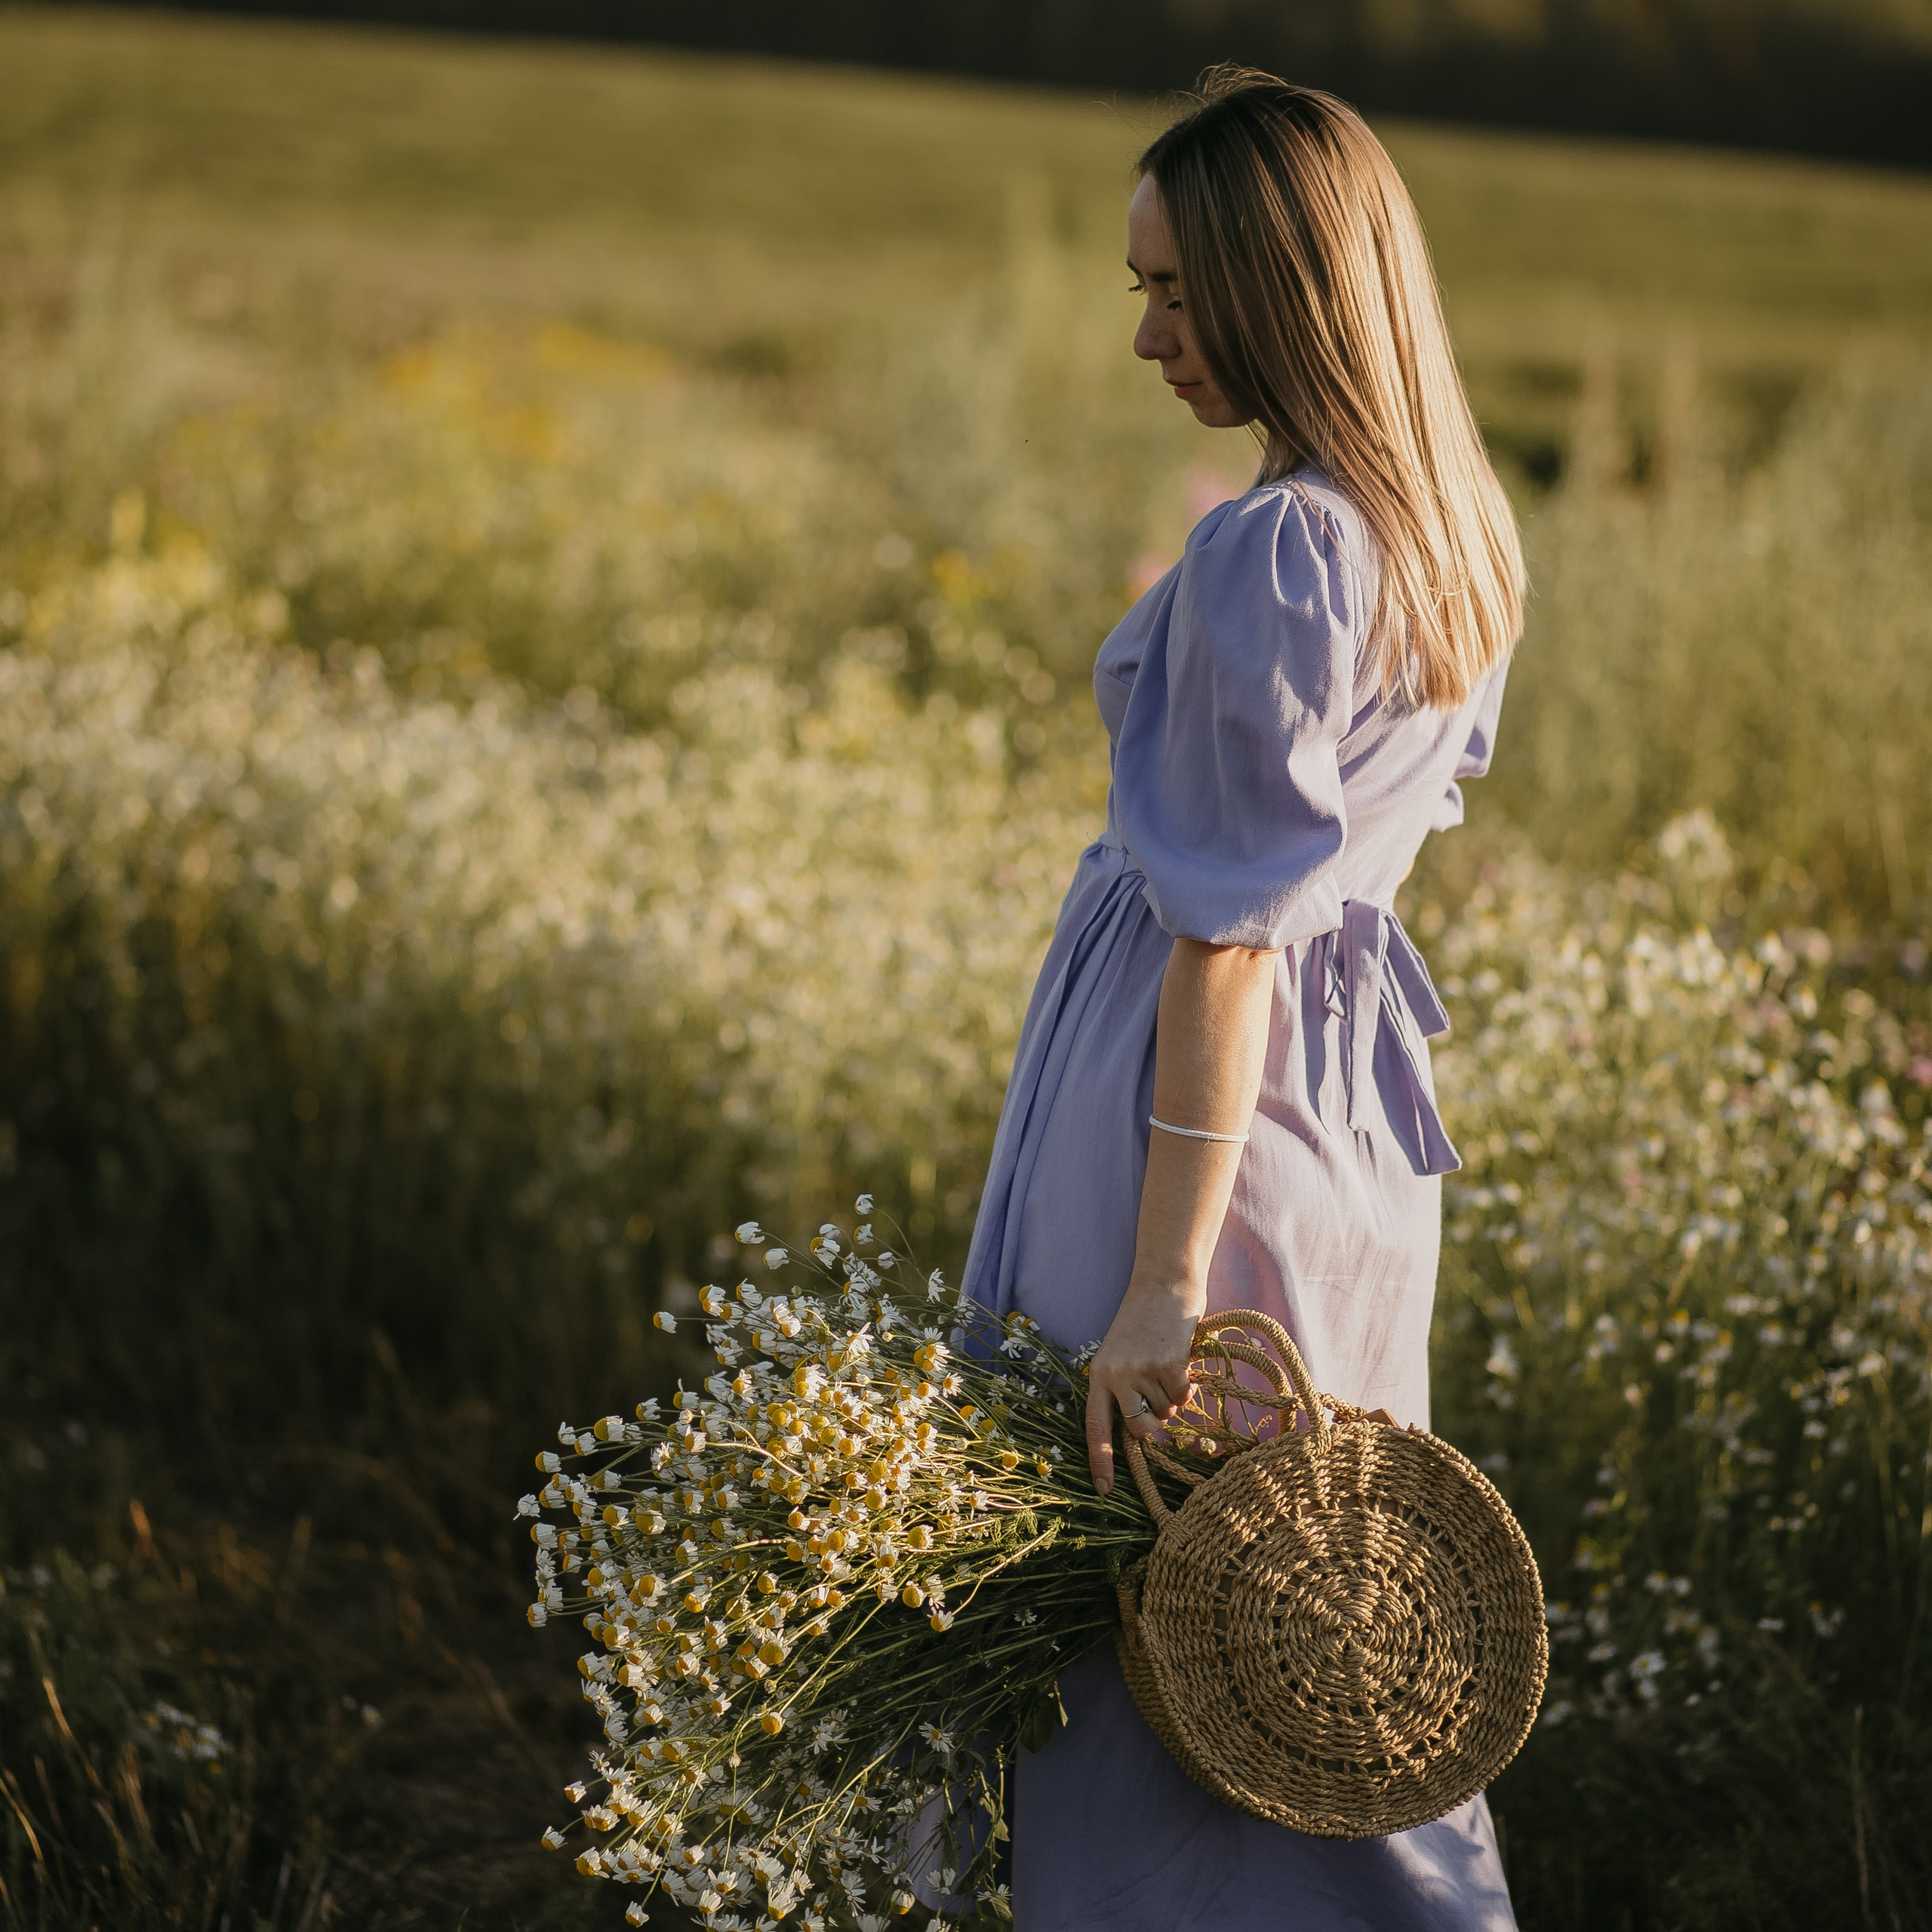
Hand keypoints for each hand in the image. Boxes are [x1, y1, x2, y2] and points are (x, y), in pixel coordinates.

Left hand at [1085, 1278, 1201, 1494]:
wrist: (1164, 1283)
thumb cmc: (1144, 1321)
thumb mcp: (1122, 1354)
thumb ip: (1126, 1389)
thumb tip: (1147, 1430)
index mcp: (1098, 1375)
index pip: (1095, 1427)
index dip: (1100, 1460)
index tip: (1104, 1490)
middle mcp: (1116, 1375)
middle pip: (1140, 1429)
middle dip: (1155, 1422)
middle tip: (1160, 1395)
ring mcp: (1141, 1370)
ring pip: (1167, 1412)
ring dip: (1173, 1396)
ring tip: (1166, 1364)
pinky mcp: (1168, 1364)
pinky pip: (1184, 1396)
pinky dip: (1187, 1385)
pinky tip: (1181, 1360)